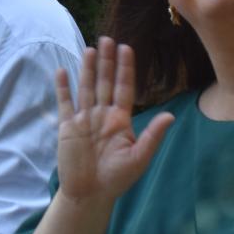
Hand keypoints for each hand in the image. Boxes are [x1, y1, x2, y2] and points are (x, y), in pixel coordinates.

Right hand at [55, 37, 173, 206]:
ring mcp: (84, 119)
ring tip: (89, 49)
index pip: (124, 88)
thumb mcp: (139, 157)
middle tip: (106, 39)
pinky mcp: (68, 127)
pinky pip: (66, 103)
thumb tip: (170, 115)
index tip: (127, 48)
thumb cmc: (117, 178)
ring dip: (87, 69)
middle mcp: (103, 114)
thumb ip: (152, 135)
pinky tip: (62, 71)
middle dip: (106, 61)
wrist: (90, 194)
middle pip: (105, 82)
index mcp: (120, 119)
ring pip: (86, 88)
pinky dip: (63, 88)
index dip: (125, 68)